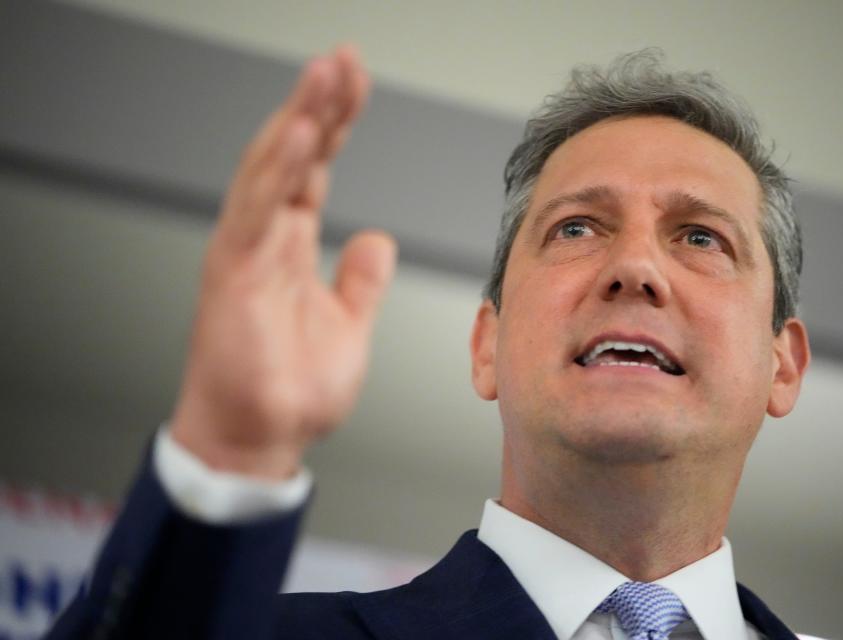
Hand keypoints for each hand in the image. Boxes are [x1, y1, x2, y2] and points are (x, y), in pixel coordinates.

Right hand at [170, 46, 395, 479]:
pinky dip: (277, 170)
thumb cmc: (292, 389)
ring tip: (324, 76)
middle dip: (318, 105)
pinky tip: (300, 134)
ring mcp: (246, 253)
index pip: (312, 169)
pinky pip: (255, 210)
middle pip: (291, 156)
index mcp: (289, 246)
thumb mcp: (348, 326)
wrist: (261, 439)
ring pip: (268, 169)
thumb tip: (376, 241)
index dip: (333, 125)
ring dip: (298, 119)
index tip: (355, 85)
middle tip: (342, 61)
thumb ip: (360, 281)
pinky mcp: (233, 274)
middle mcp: (264, 239)